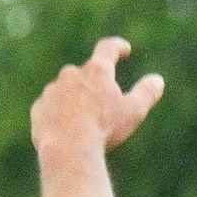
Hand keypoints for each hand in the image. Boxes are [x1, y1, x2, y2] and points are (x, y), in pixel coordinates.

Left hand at [31, 37, 165, 156]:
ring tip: (85, 124)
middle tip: (103, 103)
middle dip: (94, 83)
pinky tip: (68, 132)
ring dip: (75, 100)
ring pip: (66, 90)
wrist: (68, 148)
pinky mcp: (39, 108)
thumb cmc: (104, 128)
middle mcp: (71, 74)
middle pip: (85, 73)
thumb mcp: (133, 112)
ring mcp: (52, 90)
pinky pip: (51, 108)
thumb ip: (147, 93)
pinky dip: (59, 115)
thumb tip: (158, 80)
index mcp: (97, 71)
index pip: (108, 49)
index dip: (118, 47)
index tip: (124, 49)